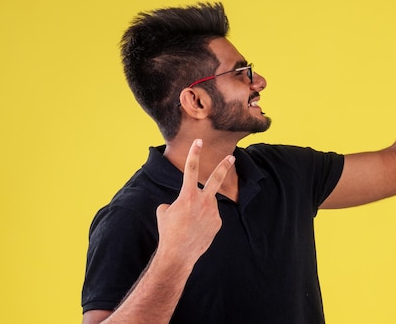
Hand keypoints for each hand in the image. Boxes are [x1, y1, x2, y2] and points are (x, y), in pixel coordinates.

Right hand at [155, 139, 234, 267]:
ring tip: (190, 223)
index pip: (191, 169)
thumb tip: (182, 203)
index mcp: (188, 195)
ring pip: (207, 203)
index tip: (199, 141)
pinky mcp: (218, 223)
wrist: (178, 255)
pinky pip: (211, 216)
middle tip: (231, 156)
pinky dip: (204, 220)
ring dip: (200, 209)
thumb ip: (175, 202)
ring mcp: (213, 212)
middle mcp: (203, 201)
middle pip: (216, 179)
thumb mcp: (164, 213)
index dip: (195, 154)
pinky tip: (196, 230)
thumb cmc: (168, 232)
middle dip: (224, 166)